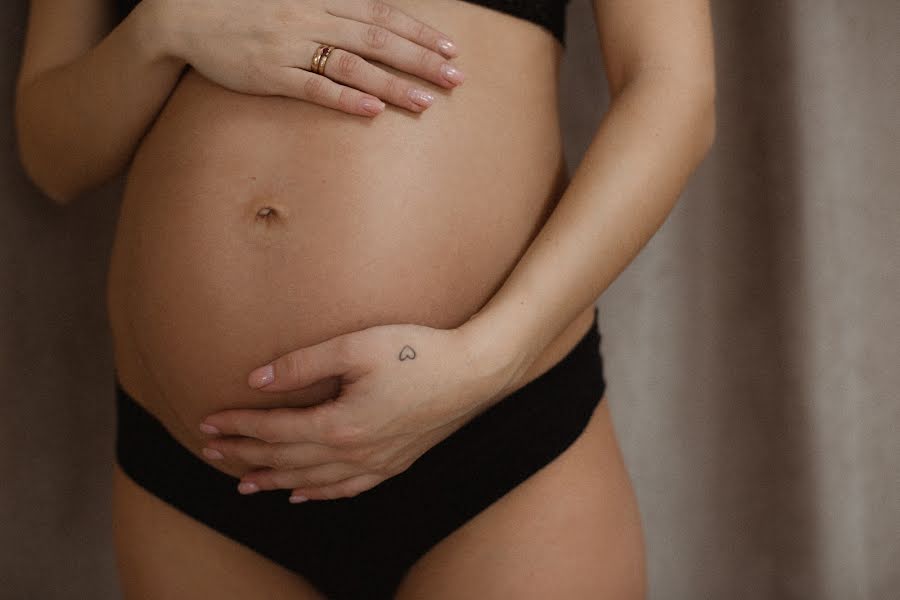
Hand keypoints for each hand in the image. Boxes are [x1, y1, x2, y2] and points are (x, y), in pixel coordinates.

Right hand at [152, 0, 464, 115]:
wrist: (184, 15)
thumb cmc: (244, 7)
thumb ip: (332, 4)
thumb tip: (371, 12)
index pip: (381, 14)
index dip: (419, 31)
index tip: (450, 48)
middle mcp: (310, 18)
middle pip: (378, 39)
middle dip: (420, 60)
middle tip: (456, 79)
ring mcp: (290, 46)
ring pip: (353, 65)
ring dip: (393, 83)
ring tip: (427, 102)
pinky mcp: (270, 74)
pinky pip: (313, 86)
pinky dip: (345, 97)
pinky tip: (373, 109)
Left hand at [198, 323, 514, 501]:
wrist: (475, 373)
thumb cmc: (417, 351)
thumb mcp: (356, 346)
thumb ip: (302, 364)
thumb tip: (256, 381)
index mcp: (339, 424)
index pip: (275, 430)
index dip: (237, 428)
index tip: (206, 424)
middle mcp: (353, 453)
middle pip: (286, 460)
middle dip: (244, 456)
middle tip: (210, 454)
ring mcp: (376, 463)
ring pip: (311, 481)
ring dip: (274, 481)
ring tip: (244, 484)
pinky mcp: (394, 463)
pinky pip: (346, 490)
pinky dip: (317, 494)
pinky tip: (302, 495)